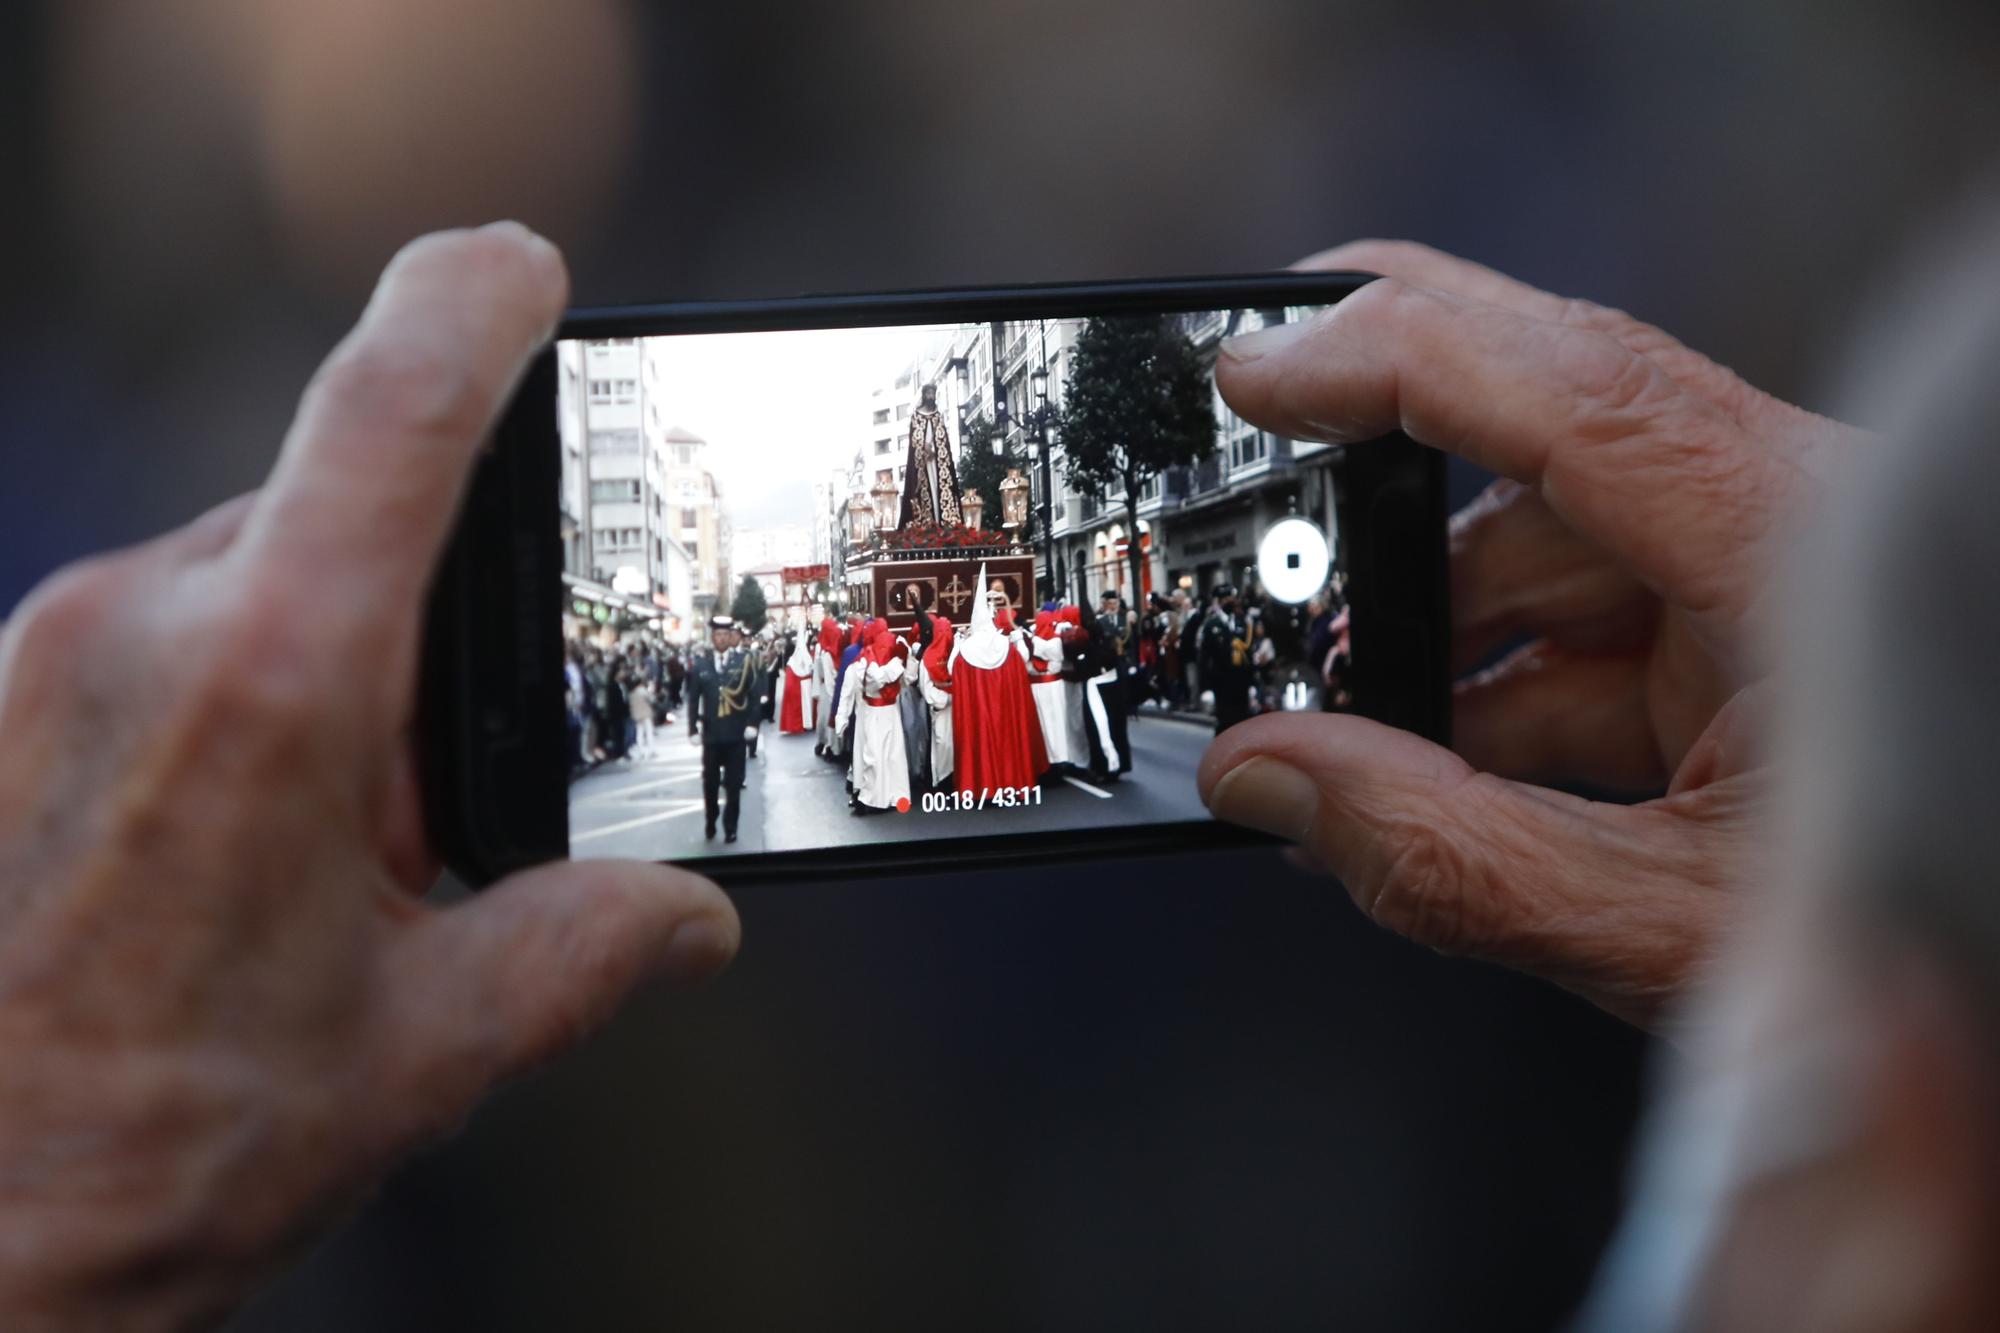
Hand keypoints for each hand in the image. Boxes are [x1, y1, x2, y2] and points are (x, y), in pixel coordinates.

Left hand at [0, 225, 739, 1329]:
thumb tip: (689, 921)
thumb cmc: (147, 1148)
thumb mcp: (422, 1047)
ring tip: (320, 867)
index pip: (391, 408)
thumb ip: (584, 948)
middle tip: (426, 797)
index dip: (476, 307)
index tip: (527, 271)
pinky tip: (227, 868)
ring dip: (314, 685)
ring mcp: (41, 656)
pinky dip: (223, 711)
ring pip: (239, 588)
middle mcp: (137, 628)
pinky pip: (151, 642)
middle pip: (328, 523)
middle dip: (411, 627)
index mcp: (272, 682)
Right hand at [1199, 241, 1867, 1028]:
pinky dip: (1495, 686)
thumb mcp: (1673, 926)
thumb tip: (1267, 781)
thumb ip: (1450, 858)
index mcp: (1801, 550)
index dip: (1394, 356)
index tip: (1254, 366)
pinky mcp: (1756, 642)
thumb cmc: (1932, 963)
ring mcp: (1772, 581)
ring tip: (1335, 718)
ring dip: (1438, 624)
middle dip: (1389, 473)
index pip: (1577, 392)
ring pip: (1558, 543)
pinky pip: (1593, 622)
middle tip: (1259, 503)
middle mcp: (1790, 526)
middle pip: (1553, 427)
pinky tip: (1420, 763)